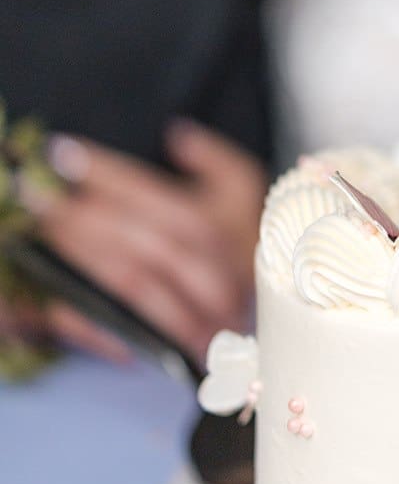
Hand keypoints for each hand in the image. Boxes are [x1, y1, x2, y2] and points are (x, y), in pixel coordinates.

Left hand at [31, 123, 267, 366]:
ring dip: (83, 256)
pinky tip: (56, 295)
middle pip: (145, 241)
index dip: (109, 173)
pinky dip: (89, 316)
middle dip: (87, 216)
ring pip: (132, 283)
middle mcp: (218, 272)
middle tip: (40, 194)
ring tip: (46, 229)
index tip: (64, 153)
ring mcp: (199, 314)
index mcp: (228, 229)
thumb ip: (214, 158)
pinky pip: (125, 334)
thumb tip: (177, 135)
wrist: (274, 309)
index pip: (162, 195)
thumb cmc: (239, 240)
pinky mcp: (178, 348)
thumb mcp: (242, 189)